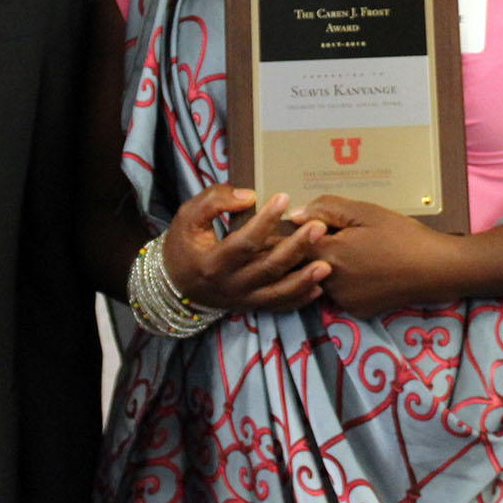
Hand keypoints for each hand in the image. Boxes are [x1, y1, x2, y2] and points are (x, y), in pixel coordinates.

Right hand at [160, 186, 329, 312]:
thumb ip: (214, 201)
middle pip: (268, 268)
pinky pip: (278, 306)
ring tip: (327, 264)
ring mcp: (242, 299)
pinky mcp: (250, 306)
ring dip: (304, 279)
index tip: (284, 198)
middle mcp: (230, 285)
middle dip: (296, 248)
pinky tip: (318, 287)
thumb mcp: (187, 216)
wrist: (174, 283)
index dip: (265, 221)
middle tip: (318, 227)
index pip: (244, 243)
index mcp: (213, 262)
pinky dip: (299, 298)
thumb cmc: (182, 244)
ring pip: (278, 292)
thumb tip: (249, 196)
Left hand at [295, 195, 459, 315]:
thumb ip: (325, 210)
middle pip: (300, 266)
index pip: (289, 246)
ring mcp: (342, 300)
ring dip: (320, 267)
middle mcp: (329, 282)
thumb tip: (294, 215)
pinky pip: (336, 294)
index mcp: (329, 253)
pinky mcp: (355, 310)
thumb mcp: (365, 212)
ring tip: (345, 251)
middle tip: (318, 238)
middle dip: (302, 252)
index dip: (288, 235)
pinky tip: (359, 269)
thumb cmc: (402, 235)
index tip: (291, 228)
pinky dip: (339, 282)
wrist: (435, 269)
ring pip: (317, 281)